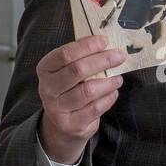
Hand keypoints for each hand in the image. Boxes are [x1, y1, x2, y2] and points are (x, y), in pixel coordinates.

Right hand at [36, 34, 124, 163]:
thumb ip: (81, 57)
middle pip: (77, 70)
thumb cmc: (69, 89)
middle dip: (102, 60)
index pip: (65, 54)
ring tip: (117, 78)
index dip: (86, 46)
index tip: (104, 40)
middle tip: (119, 56)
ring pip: (88, 90)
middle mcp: (48, 89)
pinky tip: (112, 92)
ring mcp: (58, 108)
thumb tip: (105, 44)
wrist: (62, 124)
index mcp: (45, 69)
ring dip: (108, 82)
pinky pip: (96, 107)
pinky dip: (109, 98)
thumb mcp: (67, 70)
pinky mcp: (72, 124)